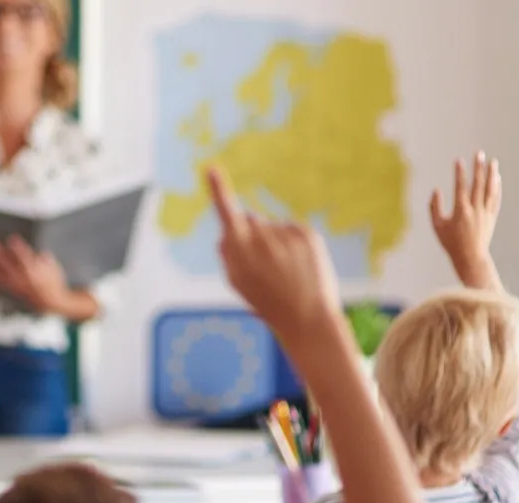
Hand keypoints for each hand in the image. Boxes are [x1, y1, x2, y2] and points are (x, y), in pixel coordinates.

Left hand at [0, 235, 70, 311]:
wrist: (49, 301)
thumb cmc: (52, 281)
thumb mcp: (53, 267)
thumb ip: (44, 259)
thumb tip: (40, 254)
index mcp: (35, 270)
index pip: (26, 257)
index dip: (19, 247)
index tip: (12, 238)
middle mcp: (23, 278)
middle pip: (9, 264)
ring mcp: (16, 284)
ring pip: (1, 273)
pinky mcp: (12, 289)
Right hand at [207, 168, 340, 333]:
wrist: (308, 318)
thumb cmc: (267, 302)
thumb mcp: (238, 282)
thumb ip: (227, 254)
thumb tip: (227, 231)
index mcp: (240, 251)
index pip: (226, 212)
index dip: (218, 189)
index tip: (210, 167)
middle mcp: (262, 237)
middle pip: (250, 220)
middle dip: (252, 234)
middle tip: (264, 267)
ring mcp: (285, 234)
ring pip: (271, 226)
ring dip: (274, 241)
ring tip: (285, 271)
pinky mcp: (306, 234)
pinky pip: (291, 229)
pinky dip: (292, 243)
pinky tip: (298, 265)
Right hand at [430, 152, 500, 278]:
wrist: (470, 257)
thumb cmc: (450, 242)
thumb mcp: (437, 226)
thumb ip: (434, 207)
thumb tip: (436, 190)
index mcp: (461, 211)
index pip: (460, 187)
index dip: (459, 173)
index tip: (459, 160)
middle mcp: (475, 209)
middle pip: (478, 184)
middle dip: (478, 168)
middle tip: (479, 153)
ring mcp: (486, 212)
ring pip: (490, 189)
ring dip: (492, 174)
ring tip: (493, 161)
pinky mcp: (492, 217)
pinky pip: (496, 198)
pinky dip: (497, 187)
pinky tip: (497, 178)